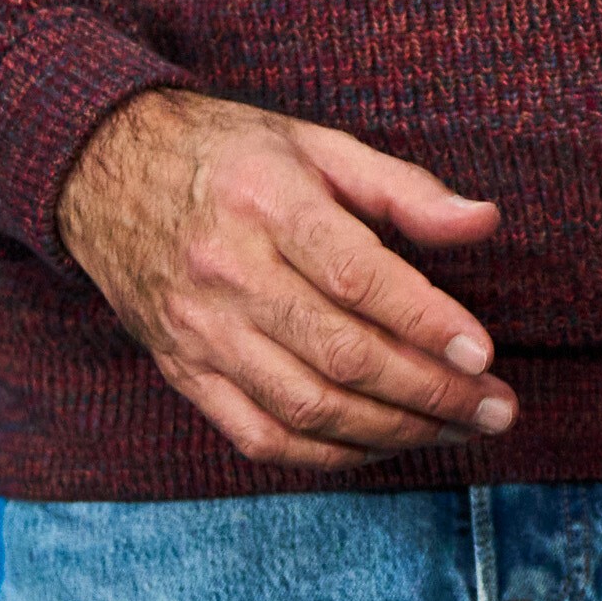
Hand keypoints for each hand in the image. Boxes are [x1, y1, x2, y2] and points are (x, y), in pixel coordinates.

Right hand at [52, 88, 513, 469]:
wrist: (103, 174)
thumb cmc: (233, 155)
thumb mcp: (319, 145)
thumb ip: (404, 188)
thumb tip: (485, 222)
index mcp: (270, 206)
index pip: (358, 278)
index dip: (426, 322)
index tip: (484, 353)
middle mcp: (229, 276)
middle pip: (340, 354)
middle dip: (430, 392)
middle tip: (498, 408)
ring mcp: (200, 332)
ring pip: (305, 406)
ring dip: (393, 431)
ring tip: (458, 430)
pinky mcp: (182, 371)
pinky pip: (259, 435)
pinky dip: (327, 455)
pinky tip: (384, 445)